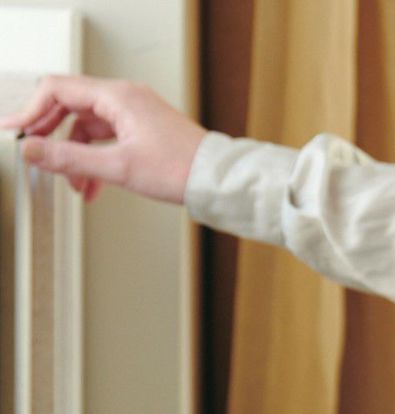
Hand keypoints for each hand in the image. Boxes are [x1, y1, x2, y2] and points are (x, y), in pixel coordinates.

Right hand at [0, 74, 206, 204]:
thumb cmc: (182, 169)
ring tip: (77, 186)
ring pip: (90, 128)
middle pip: (71, 107)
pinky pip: (109, 139)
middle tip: (40, 158)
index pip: (58, 90)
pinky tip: (95, 185)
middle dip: (54, 137)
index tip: (17, 132)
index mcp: (117, 96)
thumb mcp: (118, 167)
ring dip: (78, 156)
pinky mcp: (145, 130)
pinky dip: (98, 159)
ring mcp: (137, 113)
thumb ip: (70, 159)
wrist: (218, 181)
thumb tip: (33, 151)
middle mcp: (126, 98)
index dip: (32, 111)